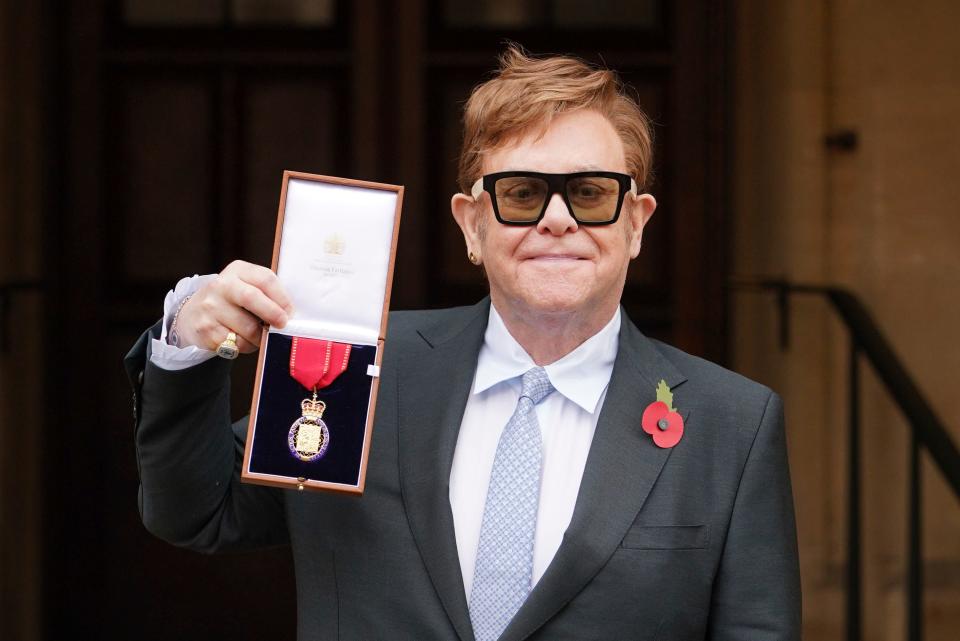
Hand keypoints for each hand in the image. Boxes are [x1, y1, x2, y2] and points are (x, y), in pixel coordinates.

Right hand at [176, 261, 292, 352]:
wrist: (194, 315)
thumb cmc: (232, 302)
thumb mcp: (246, 287)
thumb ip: (267, 294)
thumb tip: (290, 314)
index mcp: (237, 270)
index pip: (265, 279)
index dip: (282, 297)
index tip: (290, 312)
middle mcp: (220, 285)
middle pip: (252, 298)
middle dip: (272, 313)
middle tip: (282, 325)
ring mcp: (210, 307)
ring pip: (247, 327)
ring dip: (260, 336)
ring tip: (259, 336)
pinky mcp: (205, 329)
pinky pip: (236, 343)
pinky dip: (246, 346)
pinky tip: (242, 340)